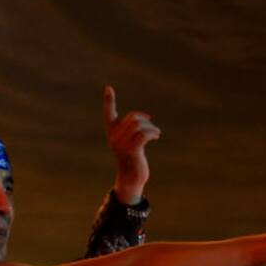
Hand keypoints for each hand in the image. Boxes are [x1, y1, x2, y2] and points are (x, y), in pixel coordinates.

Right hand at [104, 85, 160, 204]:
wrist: (130, 178)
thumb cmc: (131, 159)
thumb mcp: (130, 142)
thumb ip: (132, 130)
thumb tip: (145, 117)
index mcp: (112, 133)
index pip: (108, 114)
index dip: (109, 101)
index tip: (108, 87)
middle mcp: (114, 137)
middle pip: (132, 118)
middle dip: (144, 119)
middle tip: (151, 125)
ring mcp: (122, 144)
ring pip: (138, 125)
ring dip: (151, 127)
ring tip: (156, 133)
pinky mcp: (132, 150)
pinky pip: (144, 134)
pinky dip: (153, 133)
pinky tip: (156, 136)